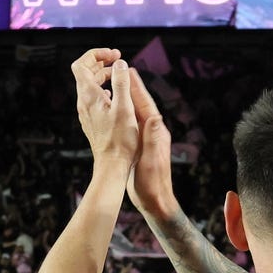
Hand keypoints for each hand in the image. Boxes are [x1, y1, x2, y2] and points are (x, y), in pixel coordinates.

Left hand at [71, 48, 136, 164]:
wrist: (111, 165)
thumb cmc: (120, 140)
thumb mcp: (124, 108)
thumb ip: (121, 83)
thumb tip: (120, 63)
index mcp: (89, 96)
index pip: (82, 64)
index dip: (96, 54)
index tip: (114, 55)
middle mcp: (84, 102)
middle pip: (85, 73)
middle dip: (102, 63)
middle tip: (119, 61)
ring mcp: (86, 112)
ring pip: (90, 86)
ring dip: (104, 76)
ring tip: (120, 77)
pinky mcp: (92, 121)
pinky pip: (94, 99)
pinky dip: (104, 90)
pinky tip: (116, 96)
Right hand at [126, 68, 178, 221]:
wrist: (155, 202)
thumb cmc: (153, 184)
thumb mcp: (151, 162)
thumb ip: (154, 140)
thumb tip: (156, 118)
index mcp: (156, 133)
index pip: (146, 105)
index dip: (137, 88)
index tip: (129, 71)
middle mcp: (154, 133)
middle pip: (140, 105)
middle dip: (131, 88)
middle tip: (121, 70)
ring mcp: (147, 139)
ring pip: (135, 114)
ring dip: (126, 99)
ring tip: (116, 86)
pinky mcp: (141, 147)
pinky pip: (131, 125)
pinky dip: (123, 115)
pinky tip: (115, 112)